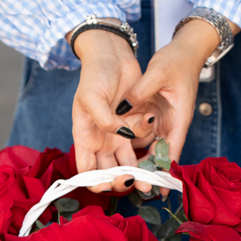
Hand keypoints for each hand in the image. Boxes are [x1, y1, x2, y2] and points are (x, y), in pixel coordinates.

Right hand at [69, 27, 154, 193]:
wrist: (112, 54)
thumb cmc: (95, 74)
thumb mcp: (92, 95)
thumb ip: (104, 119)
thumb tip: (122, 135)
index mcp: (85, 138)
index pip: (86, 171)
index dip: (96, 183)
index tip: (110, 185)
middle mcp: (100, 142)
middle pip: (110, 173)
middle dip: (124, 182)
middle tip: (139, 183)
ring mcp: (118, 137)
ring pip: (128, 164)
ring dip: (141, 173)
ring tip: (153, 178)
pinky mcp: (134, 128)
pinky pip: (142, 146)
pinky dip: (149, 150)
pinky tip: (155, 141)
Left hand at [121, 19, 239, 190]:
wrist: (186, 50)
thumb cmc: (178, 60)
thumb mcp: (157, 72)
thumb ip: (139, 92)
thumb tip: (121, 109)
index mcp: (178, 120)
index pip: (172, 151)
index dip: (165, 171)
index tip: (160, 190)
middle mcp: (171, 125)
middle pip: (160, 155)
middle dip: (148, 172)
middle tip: (134, 187)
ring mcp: (162, 123)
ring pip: (150, 148)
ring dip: (139, 162)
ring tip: (123, 177)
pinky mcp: (155, 117)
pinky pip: (144, 136)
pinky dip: (134, 145)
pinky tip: (120, 155)